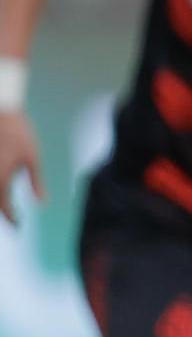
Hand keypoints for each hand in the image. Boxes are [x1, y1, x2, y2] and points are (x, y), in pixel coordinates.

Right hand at [0, 112, 45, 226]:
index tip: (19, 227)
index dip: (12, 219)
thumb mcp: (32, 159)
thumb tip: (43, 202)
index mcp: (0, 180)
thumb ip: (36, 182)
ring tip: (6, 205)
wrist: (2, 110)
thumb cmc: (20, 134)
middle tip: (12, 220)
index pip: (4, 207)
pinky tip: (3, 190)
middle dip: (2, 212)